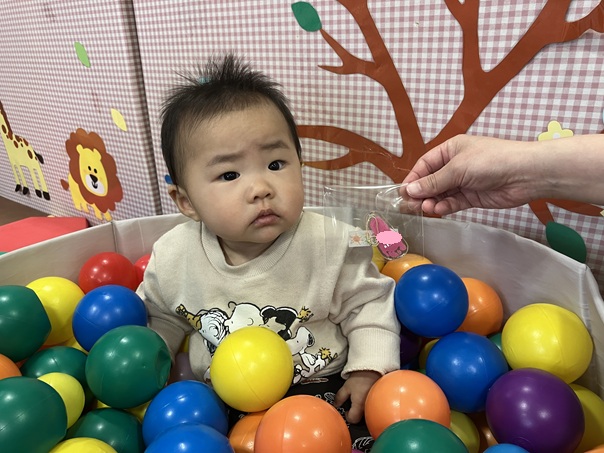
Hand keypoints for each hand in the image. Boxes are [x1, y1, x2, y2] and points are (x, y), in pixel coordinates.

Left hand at [334, 370, 380, 423]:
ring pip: (366, 412)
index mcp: (359, 406)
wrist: (373, 369)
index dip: (347, 416)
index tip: (346, 410)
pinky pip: (371, 406)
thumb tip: (335, 405)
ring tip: (358, 398)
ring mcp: (374, 404)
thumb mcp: (346, 387)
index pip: (353, 420)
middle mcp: (368, 408)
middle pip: (360, 418)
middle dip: (354, 413)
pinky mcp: (378, 400)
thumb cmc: (360, 378)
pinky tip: (364, 396)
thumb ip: (339, 398)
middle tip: (351, 404)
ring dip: (361, 409)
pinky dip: (367, 404)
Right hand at [401, 134, 535, 214]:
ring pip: (441, 194)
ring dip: (432, 202)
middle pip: (431, 181)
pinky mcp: (472, 197)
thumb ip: (433, 182)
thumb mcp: (457, 168)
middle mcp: (455, 165)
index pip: (425, 165)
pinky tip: (438, 210)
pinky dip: (444, 207)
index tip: (404, 193)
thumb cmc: (491, 161)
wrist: (525, 174)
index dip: (414, 178)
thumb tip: (409, 190)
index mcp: (450, 150)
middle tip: (411, 206)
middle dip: (421, 193)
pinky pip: (453, 202)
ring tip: (426, 209)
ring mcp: (464, 182)